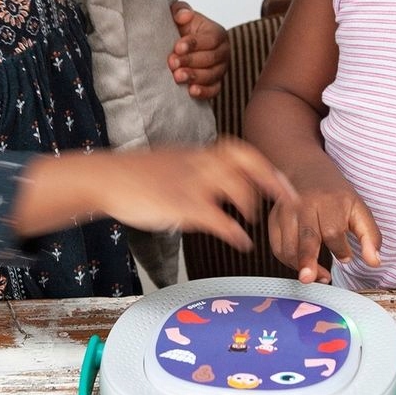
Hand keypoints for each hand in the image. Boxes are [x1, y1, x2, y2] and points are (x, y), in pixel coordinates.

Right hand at [96, 138, 295, 253]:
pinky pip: (218, 218)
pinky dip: (235, 232)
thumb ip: (194, 170)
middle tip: (288, 200)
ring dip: (252, 205)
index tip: (281, 181)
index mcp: (198, 155)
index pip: (240, 152)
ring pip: (236, 186)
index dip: (265, 166)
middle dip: (272, 179)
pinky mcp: (181, 205)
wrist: (106, 177)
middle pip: (246, 161)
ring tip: (254, 221)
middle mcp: (199, 164)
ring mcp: (191, 183)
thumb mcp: (171, 164)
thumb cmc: (135, 175)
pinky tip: (242, 242)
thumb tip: (211, 184)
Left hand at [168, 1, 228, 98]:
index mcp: (217, 33)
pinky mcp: (216, 83)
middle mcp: (223, 52)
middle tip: (172, 63)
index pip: (210, 39)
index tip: (177, 47)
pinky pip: (214, 90)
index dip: (194, 43)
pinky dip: (204, 92)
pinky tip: (191, 91)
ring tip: (178, 77)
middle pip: (211, 58)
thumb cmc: (183, 29)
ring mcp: (221, 69)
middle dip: (191, 61)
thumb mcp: (180, 15)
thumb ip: (181, 10)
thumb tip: (184, 15)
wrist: (181, 47)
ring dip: (195, 77)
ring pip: (212, 75)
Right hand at [267, 165, 380, 283]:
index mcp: (329, 201)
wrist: (307, 170)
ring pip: (288, 246)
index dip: (340, 249)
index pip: (333, 231)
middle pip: (306, 236)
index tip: (347, 257)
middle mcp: (305, 204)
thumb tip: (374, 262)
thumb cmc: (335, 195)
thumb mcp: (359, 210)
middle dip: (307, 259)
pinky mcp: (274, 218)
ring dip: (300, 266)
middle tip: (308, 277)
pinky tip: (300, 264)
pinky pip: (277, 247)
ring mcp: (286, 211)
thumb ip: (370, 237)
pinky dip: (287, 260)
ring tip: (314, 275)